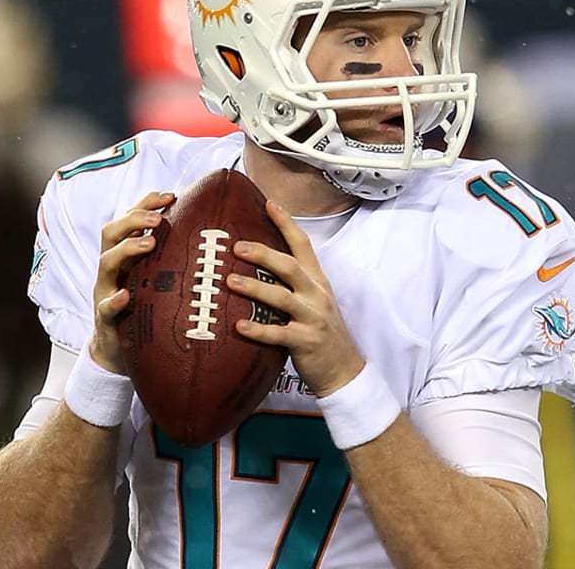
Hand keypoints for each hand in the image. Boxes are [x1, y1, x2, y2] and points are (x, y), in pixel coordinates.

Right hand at [90, 191, 174, 373]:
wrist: (118, 349)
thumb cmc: (143, 306)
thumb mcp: (154, 277)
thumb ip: (170, 256)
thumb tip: (208, 232)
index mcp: (124, 254)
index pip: (129, 219)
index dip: (145, 203)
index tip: (171, 195)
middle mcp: (112, 268)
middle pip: (111, 232)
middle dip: (134, 219)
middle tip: (160, 218)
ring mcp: (105, 290)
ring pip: (106, 262)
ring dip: (127, 249)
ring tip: (149, 243)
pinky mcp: (105, 318)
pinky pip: (106, 306)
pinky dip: (115, 300)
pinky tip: (127, 295)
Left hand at [226, 200, 365, 397]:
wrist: (344, 371)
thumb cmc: (322, 334)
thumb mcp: (314, 302)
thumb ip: (292, 284)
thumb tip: (257, 267)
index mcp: (318, 282)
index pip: (303, 245)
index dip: (287, 223)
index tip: (269, 203)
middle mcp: (317, 295)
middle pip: (290, 267)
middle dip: (264, 254)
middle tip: (237, 245)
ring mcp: (313, 319)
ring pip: (283, 298)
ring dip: (255, 288)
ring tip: (230, 281)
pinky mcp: (306, 343)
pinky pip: (279, 334)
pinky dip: (258, 330)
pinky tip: (238, 326)